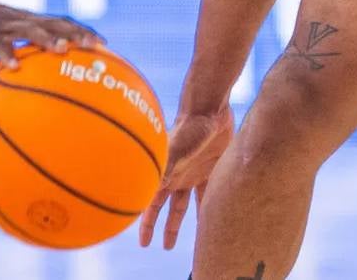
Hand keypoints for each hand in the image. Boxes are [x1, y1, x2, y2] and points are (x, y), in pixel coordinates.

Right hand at [0, 0, 100, 65]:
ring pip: (29, 29)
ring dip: (47, 39)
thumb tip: (31, 69)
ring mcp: (2, 24)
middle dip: (76, 33)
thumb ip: (17, 46)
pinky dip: (6, 54)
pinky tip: (15, 66)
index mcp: (26, 19)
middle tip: (96, 47)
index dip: (82, 31)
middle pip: (53, 23)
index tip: (104, 44)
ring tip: (63, 51)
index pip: (60, 22)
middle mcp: (20, 18)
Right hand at [137, 105, 233, 249]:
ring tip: (180, 238)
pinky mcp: (212, 169)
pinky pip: (209, 193)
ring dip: (182, 220)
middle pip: (168, 207)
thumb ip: (164, 172)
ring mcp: (194, 173)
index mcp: (165, 175)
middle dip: (164, 227)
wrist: (209, 109)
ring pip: (186, 204)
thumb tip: (149, 194)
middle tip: (162, 246)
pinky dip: (209, 206)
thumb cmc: (189, 128)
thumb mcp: (175, 152)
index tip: (144, 242)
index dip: (147, 224)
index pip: (152, 204)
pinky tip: (212, 220)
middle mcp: (177, 176)